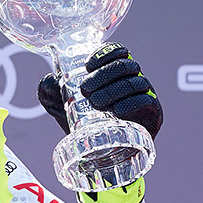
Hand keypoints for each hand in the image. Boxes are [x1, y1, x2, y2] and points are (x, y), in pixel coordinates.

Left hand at [37, 42, 162, 138]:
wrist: (95, 150)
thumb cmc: (80, 121)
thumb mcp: (59, 105)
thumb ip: (49, 91)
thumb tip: (51, 81)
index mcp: (113, 72)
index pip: (117, 51)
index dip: (105, 53)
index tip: (88, 65)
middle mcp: (132, 79)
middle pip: (125, 65)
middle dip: (103, 75)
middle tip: (85, 90)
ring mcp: (144, 95)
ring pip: (136, 82)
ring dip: (114, 91)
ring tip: (96, 103)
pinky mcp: (152, 113)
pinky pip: (146, 102)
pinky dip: (131, 104)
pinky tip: (116, 111)